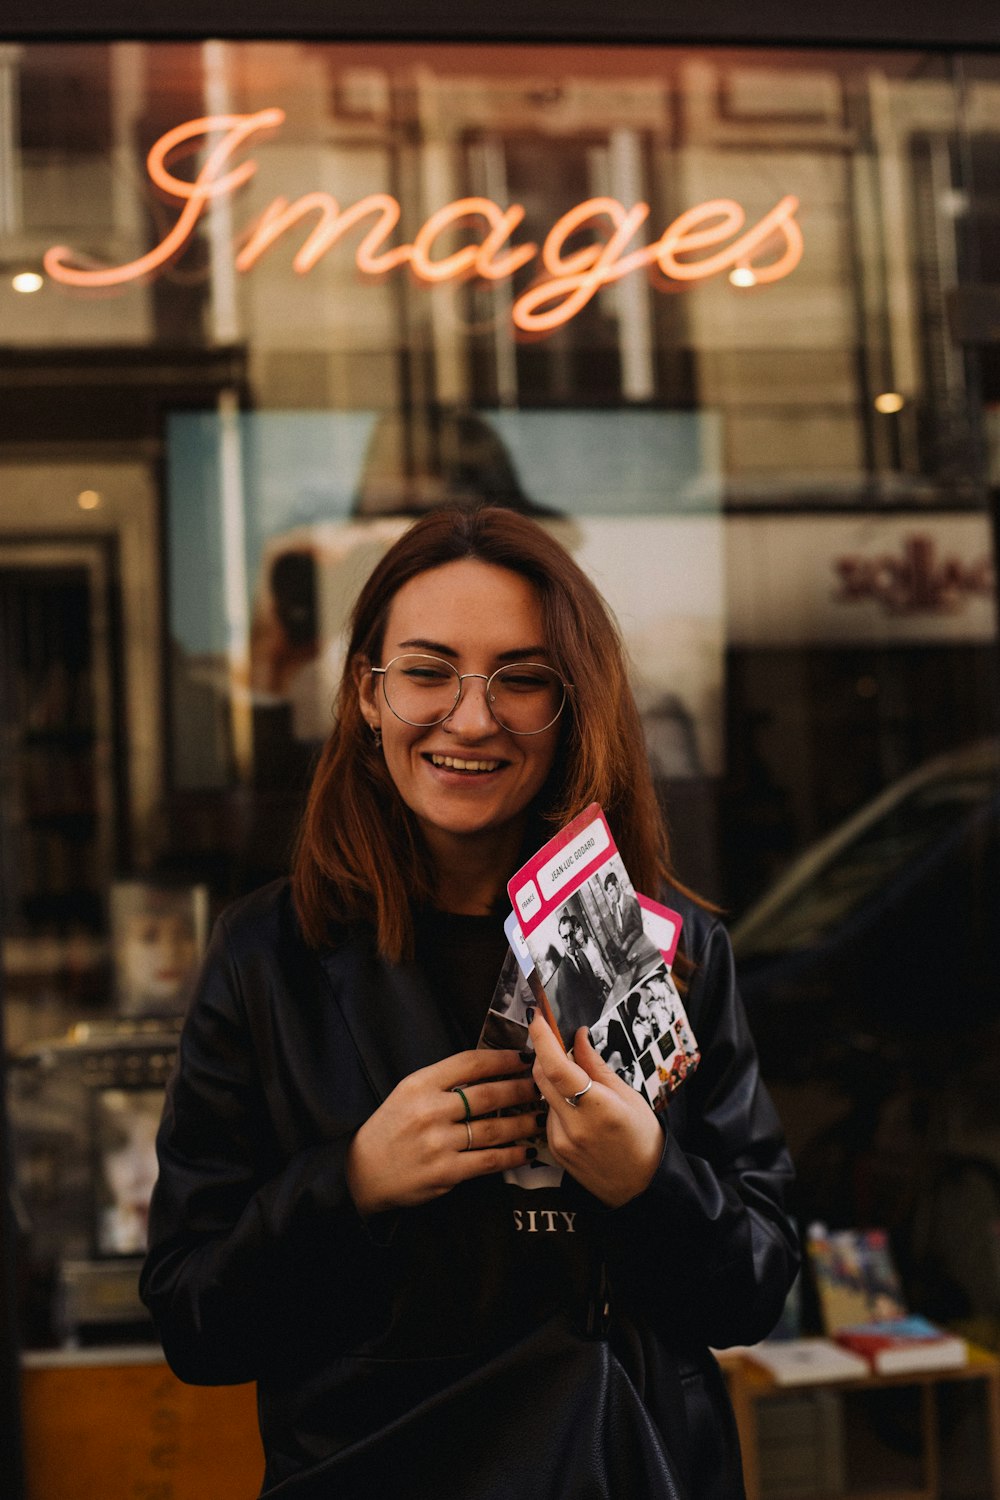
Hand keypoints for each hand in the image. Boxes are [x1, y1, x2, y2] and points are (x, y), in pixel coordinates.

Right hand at [346, 1049, 541, 1216]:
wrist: (362, 1172)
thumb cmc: (390, 1128)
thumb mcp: (408, 1093)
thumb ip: (443, 1082)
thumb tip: (488, 1070)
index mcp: (420, 1084)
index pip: (469, 1063)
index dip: (501, 1058)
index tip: (524, 1057)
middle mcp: (430, 1111)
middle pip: (487, 1095)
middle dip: (520, 1089)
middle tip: (541, 1086)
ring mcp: (438, 1143)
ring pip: (493, 1129)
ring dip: (523, 1122)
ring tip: (540, 1117)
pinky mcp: (445, 1172)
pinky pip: (488, 1161)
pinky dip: (512, 1155)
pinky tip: (526, 1150)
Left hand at [529, 1015, 663, 1207]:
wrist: (640, 1188)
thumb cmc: (642, 1138)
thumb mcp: (628, 1096)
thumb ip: (596, 1066)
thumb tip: (577, 1036)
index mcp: (598, 1108)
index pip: (557, 1067)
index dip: (542, 1039)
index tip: (537, 1017)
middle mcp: (573, 1126)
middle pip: (542, 1076)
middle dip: (545, 1053)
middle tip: (557, 1039)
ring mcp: (560, 1141)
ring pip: (543, 1094)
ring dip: (553, 1080)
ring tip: (580, 1084)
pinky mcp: (553, 1150)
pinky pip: (546, 1114)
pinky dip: (556, 1102)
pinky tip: (577, 1109)